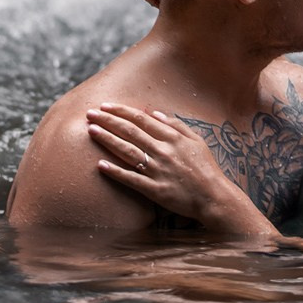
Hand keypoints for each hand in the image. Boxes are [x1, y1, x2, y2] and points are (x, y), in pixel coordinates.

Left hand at [87, 103, 269, 235]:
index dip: (122, 111)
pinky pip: (131, 179)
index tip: (105, 105)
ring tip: (91, 131)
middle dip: (108, 121)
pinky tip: (100, 165)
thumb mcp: (197, 140)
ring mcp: (158, 170)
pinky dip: (115, 171)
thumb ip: (177, 125)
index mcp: (173, 138)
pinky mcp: (155, 190)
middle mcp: (163, 151)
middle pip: (130, 132)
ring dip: (107, 140)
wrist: (213, 196)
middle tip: (90, 113)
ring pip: (127, 151)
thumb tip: (155, 113)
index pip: (142, 119)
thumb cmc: (206, 167)